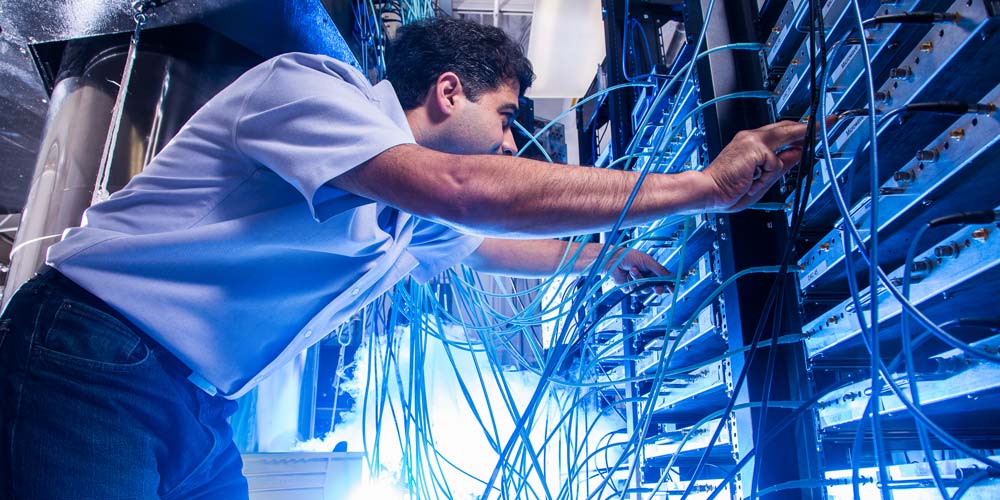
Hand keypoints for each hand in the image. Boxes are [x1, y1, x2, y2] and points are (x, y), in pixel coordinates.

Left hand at [608, 249, 672, 294]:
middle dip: (657, 288)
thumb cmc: (629, 256)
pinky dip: (632, 282)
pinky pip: (635, 290)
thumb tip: (672, 277)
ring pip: (644, 289)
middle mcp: (646, 278)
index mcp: (652, 270)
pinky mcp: (629, 289)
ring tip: (633, 269)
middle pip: (655, 287)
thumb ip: (660, 270)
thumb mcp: (648, 261)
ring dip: (639, 279)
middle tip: (658, 289)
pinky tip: (628, 274)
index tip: (673, 289)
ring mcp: (638, 284)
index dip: (669, 285)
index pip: (663, 280)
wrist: (614, 259)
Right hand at [699, 120, 820, 211]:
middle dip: (808, 127)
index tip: (814, 126)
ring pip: (784, 143)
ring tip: (758, 175)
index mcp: (750, 144)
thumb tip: (798, 154)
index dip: (799, 130)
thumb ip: (780, 165)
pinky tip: (751, 181)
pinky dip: (768, 176)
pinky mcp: (756, 148)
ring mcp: (753, 140)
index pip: (779, 132)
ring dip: (778, 164)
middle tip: (829, 121)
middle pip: (787, 127)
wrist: (707, 190)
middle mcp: (751, 137)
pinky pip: (776, 163)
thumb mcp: (762, 179)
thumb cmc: (727, 189)